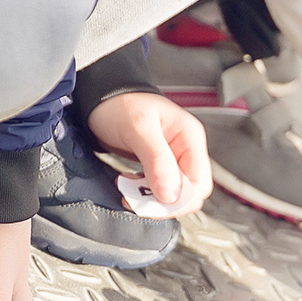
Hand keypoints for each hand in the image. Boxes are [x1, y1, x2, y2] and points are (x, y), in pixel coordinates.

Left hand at [87, 91, 211, 215]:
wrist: (101, 97)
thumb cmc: (121, 103)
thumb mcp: (139, 128)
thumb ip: (157, 160)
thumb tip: (171, 194)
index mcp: (190, 137)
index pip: (199, 185)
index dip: (179, 200)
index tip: (153, 202)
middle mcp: (186, 150)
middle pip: (188, 193)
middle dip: (162, 202)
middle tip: (136, 198)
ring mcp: (172, 159)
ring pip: (172, 195)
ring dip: (150, 199)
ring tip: (128, 189)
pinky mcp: (158, 166)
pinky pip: (158, 190)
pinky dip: (143, 194)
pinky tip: (130, 185)